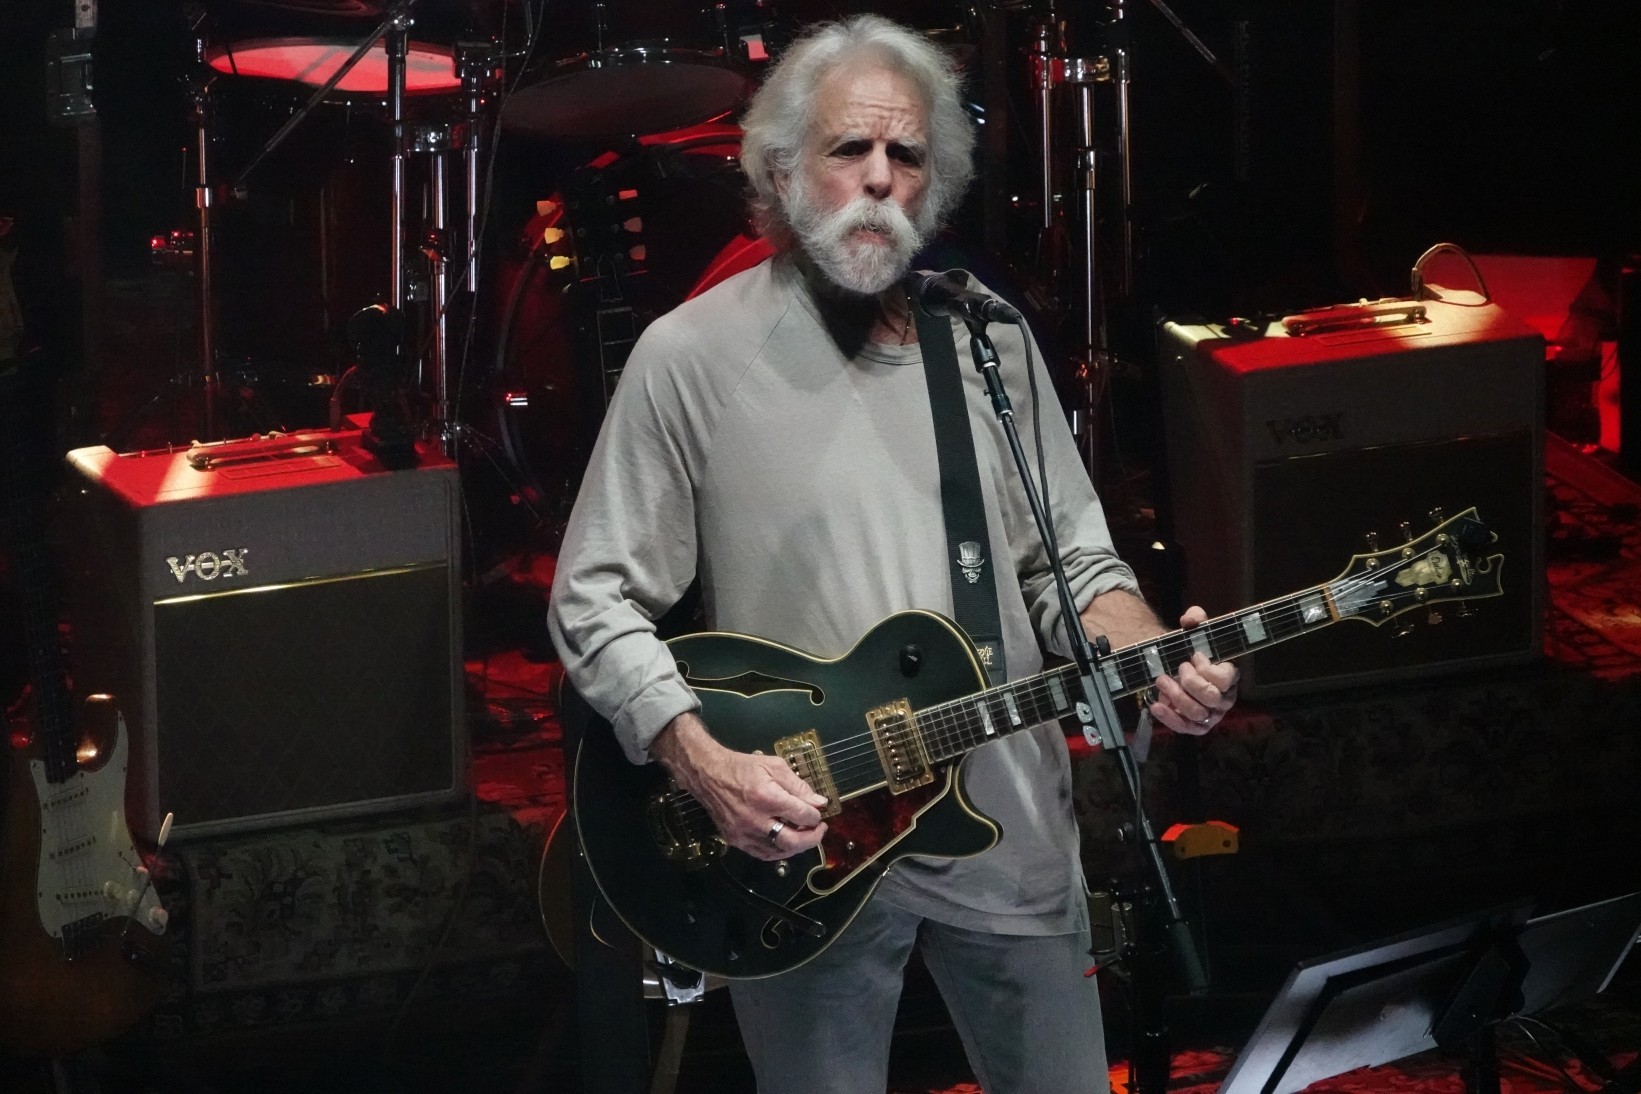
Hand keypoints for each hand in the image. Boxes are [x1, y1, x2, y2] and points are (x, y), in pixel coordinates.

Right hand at [650, 712, 829, 860]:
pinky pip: (763, 854)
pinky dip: (779, 852)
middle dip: (812, 838)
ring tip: (804, 835)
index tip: (818, 811)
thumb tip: (819, 803)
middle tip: (819, 830)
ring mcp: (744, 833)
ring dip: (797, 847)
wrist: (709, 775)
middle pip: (792, 841)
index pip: (802, 815)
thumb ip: (798, 786)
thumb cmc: (743, 767)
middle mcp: (756, 819)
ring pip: (779, 852)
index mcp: (767, 797)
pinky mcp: (736, 840)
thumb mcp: (774, 766)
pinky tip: (786, 843)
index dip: (815, 815)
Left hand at [1146, 606, 1239, 735]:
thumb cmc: (1190, 652)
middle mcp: (1224, 699)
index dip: (1208, 669)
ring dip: (1176, 696)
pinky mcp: (1195, 726)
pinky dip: (1169, 717)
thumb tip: (1190, 619)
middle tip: (1179, 667)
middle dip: (1191, 682)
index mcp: (1230, 677)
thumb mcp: (1194, 632)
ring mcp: (1211, 714)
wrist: (1175, 667)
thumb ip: (1195, 618)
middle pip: (1211, 698)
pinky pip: (1185, 727)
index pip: (1226, 679)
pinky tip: (1156, 705)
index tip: (1194, 656)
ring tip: (1161, 680)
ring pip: (1197, 713)